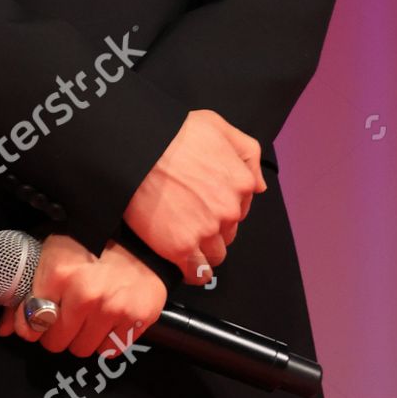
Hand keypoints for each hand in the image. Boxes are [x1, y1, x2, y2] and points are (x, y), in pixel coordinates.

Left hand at [0, 233, 166, 358]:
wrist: (139, 237)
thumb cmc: (87, 242)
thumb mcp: (48, 252)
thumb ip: (22, 290)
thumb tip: (3, 329)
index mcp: (59, 271)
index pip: (30, 322)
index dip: (30, 322)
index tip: (35, 317)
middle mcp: (85, 292)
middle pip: (54, 342)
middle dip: (56, 330)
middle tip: (64, 311)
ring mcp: (113, 307)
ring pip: (81, 350)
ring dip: (80, 336)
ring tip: (87, 312)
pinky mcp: (137, 318)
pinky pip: (108, 350)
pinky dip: (105, 339)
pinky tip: (107, 316)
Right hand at [123, 109, 265, 285]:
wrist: (136, 146)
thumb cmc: (172, 131)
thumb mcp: (217, 125)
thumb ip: (246, 153)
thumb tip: (260, 186)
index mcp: (241, 182)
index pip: (241, 207)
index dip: (222, 205)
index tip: (205, 201)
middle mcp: (229, 209)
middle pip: (229, 232)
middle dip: (213, 226)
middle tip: (189, 212)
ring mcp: (206, 230)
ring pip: (215, 253)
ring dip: (203, 248)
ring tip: (182, 233)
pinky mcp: (181, 247)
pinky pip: (197, 272)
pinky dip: (192, 270)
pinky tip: (182, 259)